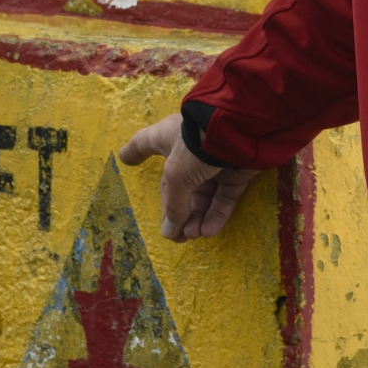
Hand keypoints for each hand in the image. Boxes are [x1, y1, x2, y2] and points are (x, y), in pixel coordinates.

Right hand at [118, 113, 258, 241]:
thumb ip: (173, 203)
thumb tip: (171, 230)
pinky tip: (208, 230)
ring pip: (204, 195)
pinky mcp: (237, 171)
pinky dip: (217, 215)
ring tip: (193, 235)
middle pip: (180, 184)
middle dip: (178, 211)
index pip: (148, 144)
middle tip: (176, 235)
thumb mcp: (176, 175)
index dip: (137, 151)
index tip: (126, 158)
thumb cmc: (198, 145)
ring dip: (198, 218)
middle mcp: (192, 149)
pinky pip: (224, 198)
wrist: (240, 131)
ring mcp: (216, 160)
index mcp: (171, 139)